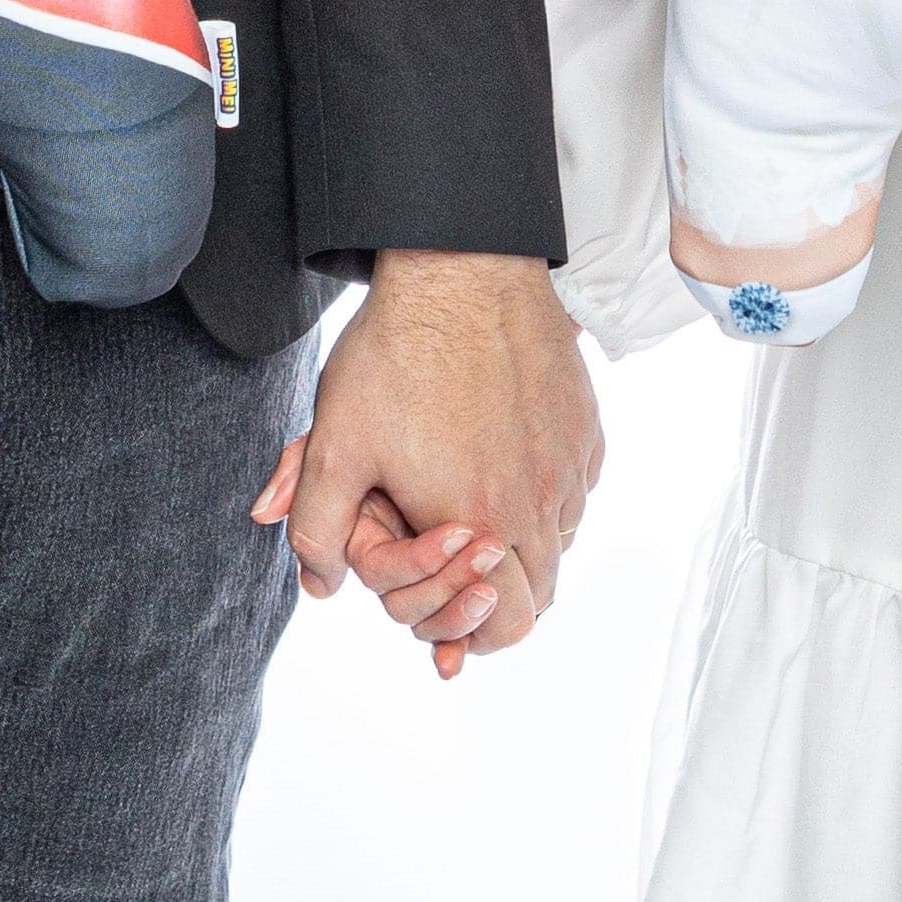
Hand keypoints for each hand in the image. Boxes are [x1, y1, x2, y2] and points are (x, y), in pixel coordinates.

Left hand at [248, 250, 600, 674]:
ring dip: (523, 546)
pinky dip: (547, 497)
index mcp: (482, 524)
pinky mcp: (585, 425)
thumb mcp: (334, 445)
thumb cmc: (398, 355)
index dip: (477, 635)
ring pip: (560, 540)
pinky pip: (575, 489)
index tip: (450, 618)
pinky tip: (505, 462)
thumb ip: (316, 529)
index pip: (509, 625)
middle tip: (457, 568)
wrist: (462, 267)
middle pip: (540, 592)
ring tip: (475, 511)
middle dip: (499, 597)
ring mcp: (569, 463)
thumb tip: (318, 585)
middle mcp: (539, 502)